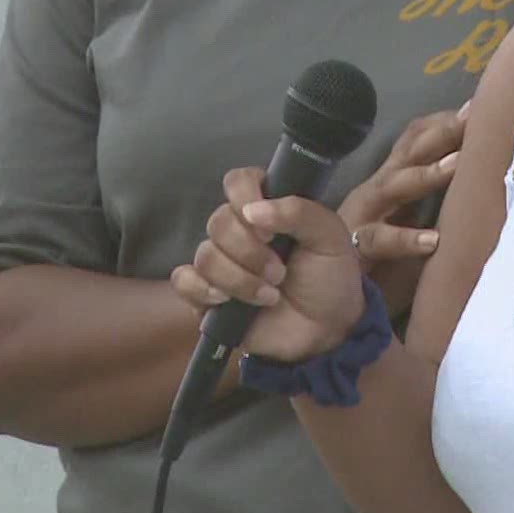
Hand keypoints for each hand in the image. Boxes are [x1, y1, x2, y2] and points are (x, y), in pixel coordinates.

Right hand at [169, 167, 367, 362]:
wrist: (327, 331)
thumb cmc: (330, 277)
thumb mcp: (330, 237)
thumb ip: (300, 212)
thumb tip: (254, 211)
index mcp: (267, 207)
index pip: (238, 181)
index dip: (245, 198)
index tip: (269, 229)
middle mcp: (239, 230)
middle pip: (218, 222)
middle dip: (250, 251)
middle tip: (279, 272)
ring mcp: (221, 262)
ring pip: (205, 255)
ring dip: (239, 278)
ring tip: (270, 295)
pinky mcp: (206, 295)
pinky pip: (183, 281)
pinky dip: (202, 289)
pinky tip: (227, 302)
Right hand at [336, 103, 469, 312]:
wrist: (334, 300)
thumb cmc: (386, 263)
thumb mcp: (417, 225)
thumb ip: (441, 205)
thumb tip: (485, 188)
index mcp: (392, 181)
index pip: (416, 140)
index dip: (445, 122)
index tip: (478, 107)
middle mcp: (378, 190)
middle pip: (411, 152)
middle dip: (442, 132)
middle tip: (475, 117)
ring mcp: (366, 216)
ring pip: (396, 185)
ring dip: (428, 173)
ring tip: (459, 163)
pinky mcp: (358, 248)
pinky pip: (382, 240)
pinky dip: (408, 239)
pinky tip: (434, 240)